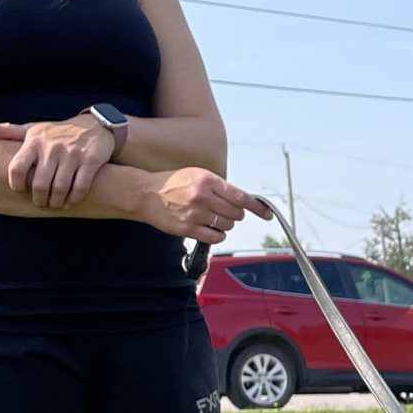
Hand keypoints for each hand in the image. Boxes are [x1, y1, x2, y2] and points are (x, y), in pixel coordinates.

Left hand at [0, 117, 114, 208]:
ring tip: (54, 205)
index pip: (17, 168)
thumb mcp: (33, 129)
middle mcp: (52, 147)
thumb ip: (9, 131)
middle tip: (40, 203)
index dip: (16, 186)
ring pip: (60, 188)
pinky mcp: (91, 161)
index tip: (20, 191)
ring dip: (56, 202)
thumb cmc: (57, 133)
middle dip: (39, 199)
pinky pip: (80, 187)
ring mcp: (72, 154)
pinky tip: (69, 202)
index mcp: (34, 141)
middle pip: (39, 184)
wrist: (94, 126)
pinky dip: (74, 199)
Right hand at [140, 168, 257, 243]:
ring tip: (213, 218)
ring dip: (225, 225)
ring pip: (227, 226)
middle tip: (226, 211)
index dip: (257, 207)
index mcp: (207, 180)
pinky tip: (210, 229)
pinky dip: (218, 235)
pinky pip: (215, 237)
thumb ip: (219, 186)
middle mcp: (202, 197)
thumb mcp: (197, 175)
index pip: (241, 196)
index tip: (266, 214)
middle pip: (236, 214)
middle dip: (236, 215)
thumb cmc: (173, 183)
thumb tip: (242, 200)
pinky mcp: (188, 229)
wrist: (146, 194)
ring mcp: (195, 214)